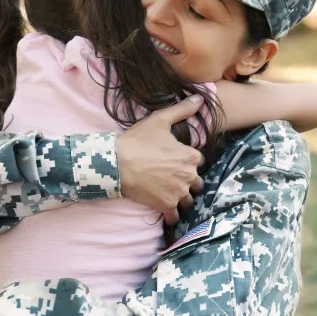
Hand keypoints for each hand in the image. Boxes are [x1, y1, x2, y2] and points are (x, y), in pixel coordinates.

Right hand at [117, 95, 204, 224]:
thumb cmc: (138, 140)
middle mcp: (188, 176)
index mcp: (190, 156)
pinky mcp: (166, 205)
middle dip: (188, 182)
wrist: (116, 162)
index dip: (188, 162)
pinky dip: (172, 215)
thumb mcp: (160, 120)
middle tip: (173, 178)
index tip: (177, 162)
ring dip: (181, 198)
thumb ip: (182, 109)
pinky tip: (166, 210)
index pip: (198, 162)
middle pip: (197, 183)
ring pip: (188, 200)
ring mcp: (178, 192)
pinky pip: (175, 216)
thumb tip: (200, 99)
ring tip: (169, 193)